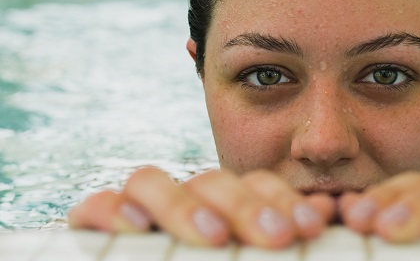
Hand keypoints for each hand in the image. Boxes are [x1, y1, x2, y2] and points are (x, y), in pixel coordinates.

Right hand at [68, 167, 334, 248]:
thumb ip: (284, 237)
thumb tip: (322, 212)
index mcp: (227, 212)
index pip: (253, 185)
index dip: (281, 198)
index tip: (312, 226)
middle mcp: (185, 207)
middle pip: (210, 181)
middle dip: (246, 204)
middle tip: (278, 236)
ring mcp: (139, 214)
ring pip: (152, 180)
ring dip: (184, 204)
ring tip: (214, 238)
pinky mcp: (96, 228)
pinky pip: (96, 206)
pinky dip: (111, 210)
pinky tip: (137, 228)